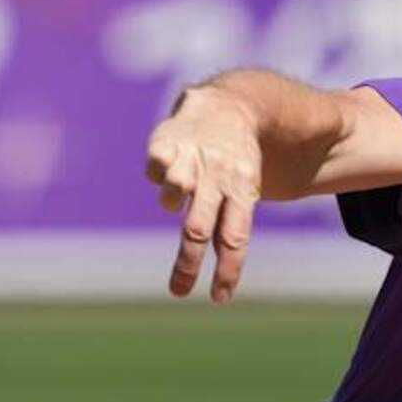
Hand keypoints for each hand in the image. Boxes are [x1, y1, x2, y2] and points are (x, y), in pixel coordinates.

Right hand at [144, 86, 263, 302]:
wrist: (233, 103)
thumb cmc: (238, 160)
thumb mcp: (247, 191)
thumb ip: (230, 230)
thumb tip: (224, 287)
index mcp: (243, 191)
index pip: (236, 237)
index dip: (228, 269)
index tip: (219, 298)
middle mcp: (217, 177)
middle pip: (199, 227)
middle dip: (188, 262)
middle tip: (179, 292)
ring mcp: (192, 158)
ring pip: (171, 195)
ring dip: (170, 202)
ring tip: (179, 193)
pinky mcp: (168, 141)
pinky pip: (154, 170)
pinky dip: (156, 175)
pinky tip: (168, 165)